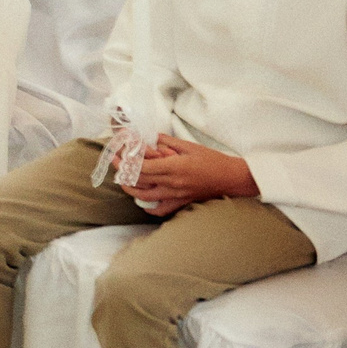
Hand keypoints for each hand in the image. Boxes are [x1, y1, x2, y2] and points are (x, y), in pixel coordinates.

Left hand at [128, 138, 257, 210]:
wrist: (232, 178)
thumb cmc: (212, 160)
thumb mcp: (188, 146)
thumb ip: (165, 141)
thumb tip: (148, 137)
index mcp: (173, 167)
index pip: (142, 168)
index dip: (126, 162)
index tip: (117, 154)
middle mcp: (172, 184)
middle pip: (140, 181)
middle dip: (123, 171)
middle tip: (114, 162)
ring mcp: (176, 196)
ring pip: (146, 197)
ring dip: (131, 189)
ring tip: (122, 179)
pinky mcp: (181, 203)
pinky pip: (161, 210)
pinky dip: (149, 207)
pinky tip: (142, 200)